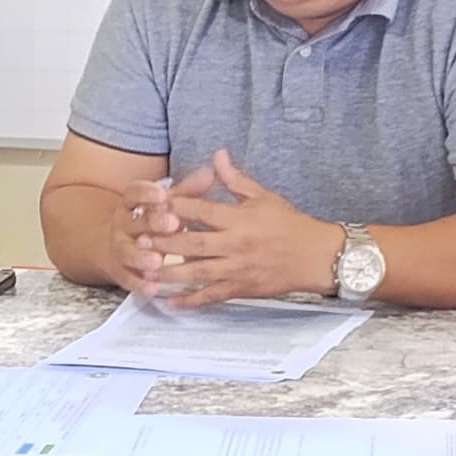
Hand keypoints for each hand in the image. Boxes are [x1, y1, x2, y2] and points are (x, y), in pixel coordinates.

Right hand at [108, 177, 189, 295]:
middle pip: (135, 222)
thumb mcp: (165, 204)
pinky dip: (140, 284)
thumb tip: (211, 172)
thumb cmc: (152, 221)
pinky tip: (153, 288)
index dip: (147, 193)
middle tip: (172, 224)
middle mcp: (122, 224)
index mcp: (131, 203)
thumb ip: (188, 191)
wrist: (116, 247)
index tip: (163, 194)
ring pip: (128, 251)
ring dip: (142, 257)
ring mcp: (120, 248)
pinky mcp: (120, 271)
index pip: (134, 193)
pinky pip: (128, 278)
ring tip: (157, 260)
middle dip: (152, 223)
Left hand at [139, 150, 333, 306]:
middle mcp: (236, 244)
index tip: (153, 204)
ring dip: (169, 272)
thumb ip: (236, 179)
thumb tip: (218, 154)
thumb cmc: (290, 225)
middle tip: (139, 240)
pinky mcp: (241, 289)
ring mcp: (237, 269)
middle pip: (193, 242)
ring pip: (197, 272)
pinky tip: (169, 301)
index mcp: (240, 218)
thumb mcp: (264, 197)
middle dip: (165, 242)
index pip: (202, 210)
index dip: (176, 206)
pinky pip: (211, 296)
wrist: (316, 257)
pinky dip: (189, 300)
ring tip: (145, 271)